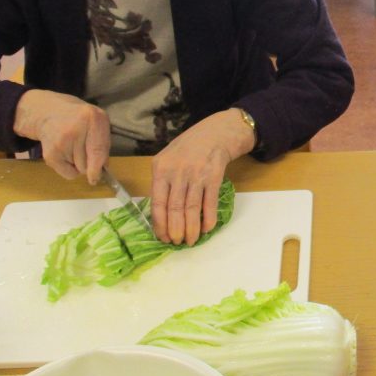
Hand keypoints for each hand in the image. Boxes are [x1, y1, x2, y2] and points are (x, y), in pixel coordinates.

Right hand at [13, 89, 109, 182]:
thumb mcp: (98, 121)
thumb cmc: (79, 118)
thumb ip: (104, 142)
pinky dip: (69, 168)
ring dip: (79, 164)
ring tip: (74, 147)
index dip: (98, 167)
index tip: (96, 177)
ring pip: (78, 170)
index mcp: (92, 118)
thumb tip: (102, 168)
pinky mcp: (50, 154)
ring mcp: (60, 143)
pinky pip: (67, 174)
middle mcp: (74, 130)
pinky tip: (66, 152)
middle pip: (88, 164)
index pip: (98, 150)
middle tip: (84, 147)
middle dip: (90, 162)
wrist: (49, 112)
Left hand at [149, 109, 255, 245]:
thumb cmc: (190, 146)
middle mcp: (177, 171)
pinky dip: (209, 218)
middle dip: (176, 230)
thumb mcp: (169, 158)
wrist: (217, 131)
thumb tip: (161, 213)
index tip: (163, 237)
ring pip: (192, 208)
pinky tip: (207, 228)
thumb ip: (163, 182)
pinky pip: (209, 202)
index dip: (160, 224)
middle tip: (178, 243)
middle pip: (175, 209)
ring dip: (192, 228)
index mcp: (161, 168)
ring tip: (191, 241)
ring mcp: (196, 173)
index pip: (157, 203)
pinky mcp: (214, 176)